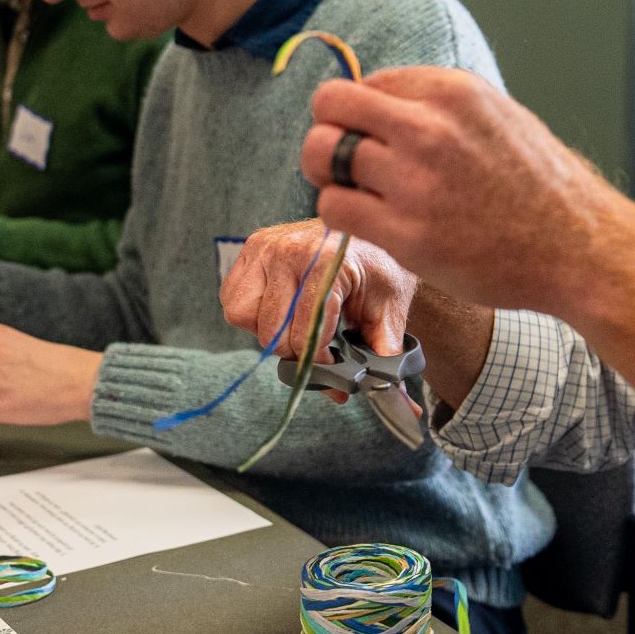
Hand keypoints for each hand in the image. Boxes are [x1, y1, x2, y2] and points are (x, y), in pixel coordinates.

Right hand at [222, 219, 418, 358]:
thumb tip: (402, 406)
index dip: (319, 358)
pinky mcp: (250, 248)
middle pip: (272, 331)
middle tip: (319, 346)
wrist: (370, 228)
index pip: (305, 330)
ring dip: (267, 330)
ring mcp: (265, 246)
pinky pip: (232, 298)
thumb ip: (386, 355)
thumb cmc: (380, 268)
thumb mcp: (390, 310)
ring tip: (296, 323)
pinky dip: (252, 313)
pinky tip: (281, 308)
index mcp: (327, 260)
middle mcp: (290, 249)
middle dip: (295, 350)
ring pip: (243, 316)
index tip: (335, 363)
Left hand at [298, 68, 625, 315]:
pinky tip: (370, 223)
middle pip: (330, 105)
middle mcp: (430, 127)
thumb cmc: (545, 190)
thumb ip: (441, 107)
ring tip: (356, 194)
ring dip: (329, 176)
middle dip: (329, 133)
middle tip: (345, 164)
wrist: (582, 249)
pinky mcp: (408, 233)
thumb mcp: (500, 117)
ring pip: (321, 155)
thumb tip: (383, 104)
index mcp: (453, 92)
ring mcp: (416, 181)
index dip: (363, 115)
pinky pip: (334, 207)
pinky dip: (340, 214)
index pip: (367, 83)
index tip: (377, 141)